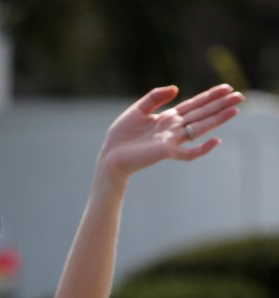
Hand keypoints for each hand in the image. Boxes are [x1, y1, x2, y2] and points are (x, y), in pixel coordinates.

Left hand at [99, 84, 242, 183]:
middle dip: (220, 105)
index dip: (210, 96)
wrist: (109, 157)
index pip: (193, 105)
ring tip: (234, 111)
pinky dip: (201, 148)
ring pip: (199, 128)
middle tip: (240, 97)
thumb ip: (155, 97)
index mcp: (167, 118)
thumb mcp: (137, 110)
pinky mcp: (164, 152)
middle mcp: (173, 128)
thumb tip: (177, 88)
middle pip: (201, 114)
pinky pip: (187, 152)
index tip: (226, 88)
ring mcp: (171, 140)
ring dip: (217, 120)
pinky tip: (216, 140)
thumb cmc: (120, 136)